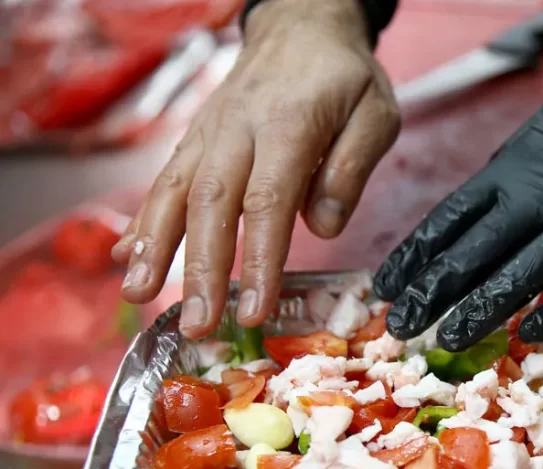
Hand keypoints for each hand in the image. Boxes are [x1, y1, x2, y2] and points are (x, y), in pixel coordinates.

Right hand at [113, 0, 399, 337]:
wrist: (301, 27)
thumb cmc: (342, 79)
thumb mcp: (374, 114)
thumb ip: (352, 167)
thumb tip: (326, 226)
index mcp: (289, 126)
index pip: (269, 201)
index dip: (260, 260)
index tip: (255, 309)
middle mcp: (238, 130)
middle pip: (212, 203)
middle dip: (200, 269)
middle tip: (196, 324)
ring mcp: (209, 134)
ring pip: (174, 191)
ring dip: (154, 247)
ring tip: (136, 293)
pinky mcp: (195, 139)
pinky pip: (164, 181)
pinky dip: (143, 221)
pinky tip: (126, 258)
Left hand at [374, 28, 542, 351]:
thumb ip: (520, 164)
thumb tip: (490, 194)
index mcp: (521, 166)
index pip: (451, 219)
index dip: (416, 256)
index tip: (388, 286)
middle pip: (474, 254)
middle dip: (433, 294)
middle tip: (401, 327)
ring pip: (522, 277)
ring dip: (481, 311)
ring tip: (449, 340)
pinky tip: (530, 336)